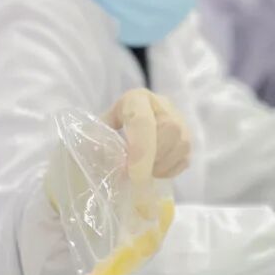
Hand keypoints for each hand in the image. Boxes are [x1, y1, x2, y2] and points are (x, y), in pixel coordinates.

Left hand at [103, 89, 189, 215]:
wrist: (109, 146)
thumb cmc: (96, 141)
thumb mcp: (89, 138)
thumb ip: (97, 144)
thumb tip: (110, 156)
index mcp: (135, 99)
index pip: (142, 120)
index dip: (140, 149)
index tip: (131, 173)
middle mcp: (161, 104)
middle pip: (169, 129)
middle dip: (152, 158)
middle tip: (134, 175)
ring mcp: (178, 121)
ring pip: (181, 144)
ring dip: (160, 167)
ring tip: (140, 174)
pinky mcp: (185, 140)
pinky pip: (184, 158)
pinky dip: (168, 171)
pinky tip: (151, 171)